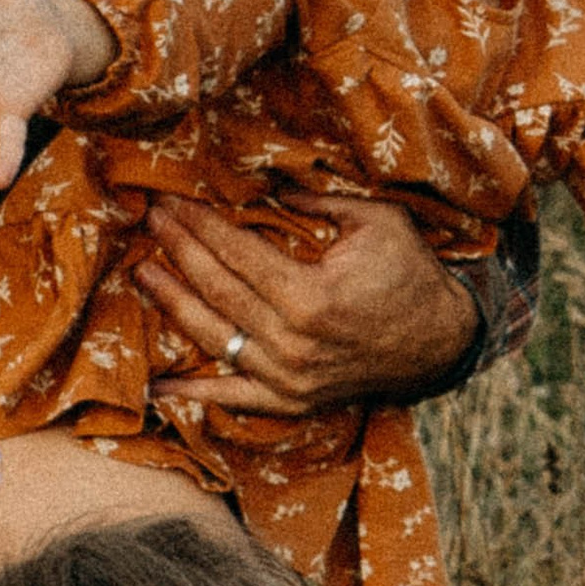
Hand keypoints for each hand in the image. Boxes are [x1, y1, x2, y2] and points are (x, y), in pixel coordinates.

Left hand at [138, 196, 475, 415]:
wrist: (442, 342)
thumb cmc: (411, 273)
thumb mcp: (377, 222)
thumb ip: (319, 201)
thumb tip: (266, 184)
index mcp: (311, 296)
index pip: (236, 252)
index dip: (198, 224)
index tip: (170, 199)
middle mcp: (293, 343)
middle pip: (217, 289)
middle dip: (178, 249)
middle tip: (149, 219)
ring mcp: (289, 378)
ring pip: (214, 337)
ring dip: (172, 303)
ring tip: (143, 272)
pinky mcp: (293, 402)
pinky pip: (234, 398)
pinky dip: (194, 396)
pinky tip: (156, 388)